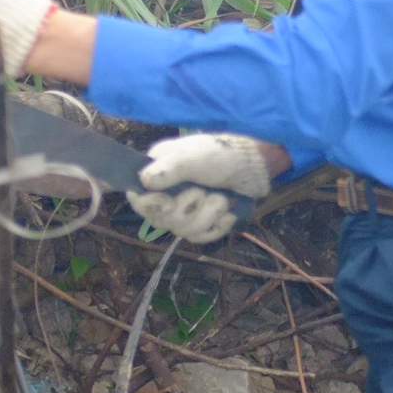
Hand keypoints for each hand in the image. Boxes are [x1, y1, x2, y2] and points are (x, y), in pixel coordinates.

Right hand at [127, 132, 279, 244]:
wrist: (254, 167)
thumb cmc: (221, 154)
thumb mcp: (192, 157)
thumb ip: (168, 170)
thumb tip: (143, 182)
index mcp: (158, 173)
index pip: (138, 199)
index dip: (150, 206)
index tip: (168, 203)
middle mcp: (167, 193)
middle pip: (161, 220)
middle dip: (188, 209)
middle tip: (204, 191)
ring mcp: (185, 209)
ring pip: (183, 231)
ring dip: (207, 215)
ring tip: (222, 198)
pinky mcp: (202, 221)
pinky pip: (200, 237)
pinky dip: (217, 226)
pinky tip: (227, 213)